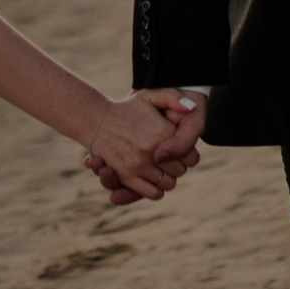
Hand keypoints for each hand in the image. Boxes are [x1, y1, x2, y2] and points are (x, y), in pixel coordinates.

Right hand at [79, 92, 200, 202]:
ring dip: (166, 178)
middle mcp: (153, 151)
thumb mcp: (151, 95)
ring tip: (159, 168)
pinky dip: (156, 189)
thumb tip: (192, 108)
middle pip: (180, 171)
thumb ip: (174, 97)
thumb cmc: (128, 109)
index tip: (180, 151)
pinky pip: (154, 193)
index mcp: (163, 132)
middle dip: (177, 166)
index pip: (192, 157)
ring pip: (169, 184)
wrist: (97, 120)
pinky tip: (152, 178)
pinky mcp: (127, 177)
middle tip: (168, 158)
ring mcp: (139, 165)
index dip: (188, 155)